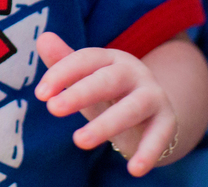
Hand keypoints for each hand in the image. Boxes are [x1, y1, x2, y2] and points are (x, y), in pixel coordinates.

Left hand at [35, 32, 177, 176]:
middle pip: (107, 80)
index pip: (84, 59)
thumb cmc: (108, 93)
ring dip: (106, 125)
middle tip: (53, 109)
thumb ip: (63, 61)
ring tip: (79, 141)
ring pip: (131, 108)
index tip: (40, 94)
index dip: (61, 73)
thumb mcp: (85, 79)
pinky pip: (159, 135)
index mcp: (110, 58)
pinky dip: (148, 152)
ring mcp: (152, 95)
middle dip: (80, 93)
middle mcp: (133, 72)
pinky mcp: (167, 120)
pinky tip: (134, 169)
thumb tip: (43, 38)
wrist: (151, 110)